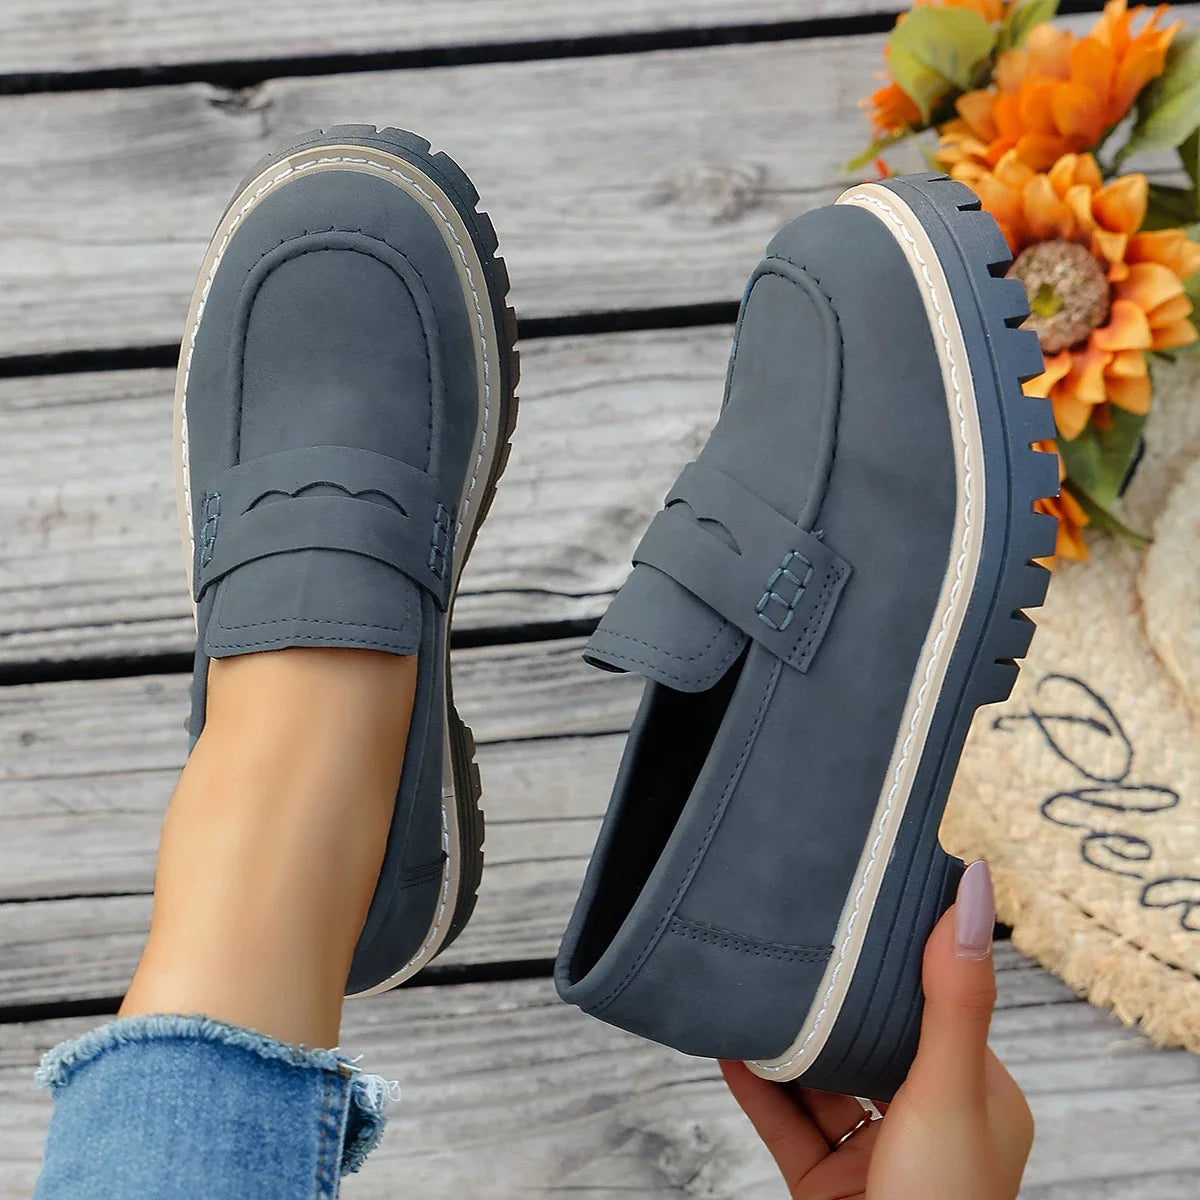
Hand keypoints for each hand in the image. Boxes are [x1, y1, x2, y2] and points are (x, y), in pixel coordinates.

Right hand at [721, 860, 1033, 1198]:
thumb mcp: (950, 1092)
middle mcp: (927, 1126)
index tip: (862, 912)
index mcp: (977, 1099)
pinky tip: (727, 1046)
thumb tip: (977, 892)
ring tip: (753, 985)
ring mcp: (872, 1159)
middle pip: (872, 1043)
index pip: (936, 1010)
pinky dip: (755, 1087)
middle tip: (794, 940)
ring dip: (788, 1042)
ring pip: (822, 1084)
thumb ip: (951, 998)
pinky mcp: (824, 1188)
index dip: (900, 965)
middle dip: (833, 1000)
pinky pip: (785, 1125)